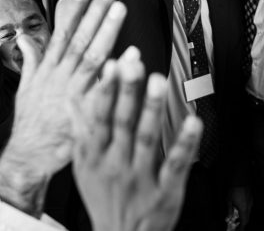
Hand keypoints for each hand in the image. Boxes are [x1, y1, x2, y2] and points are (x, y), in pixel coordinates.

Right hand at [0, 0, 126, 216]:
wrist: (29, 156)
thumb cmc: (30, 124)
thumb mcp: (24, 88)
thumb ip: (30, 61)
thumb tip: (25, 40)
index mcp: (48, 70)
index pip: (62, 33)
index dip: (73, 11)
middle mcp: (61, 77)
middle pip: (81, 39)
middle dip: (95, 13)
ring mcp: (73, 93)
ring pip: (93, 57)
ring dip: (107, 32)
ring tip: (119, 10)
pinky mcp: (85, 112)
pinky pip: (104, 88)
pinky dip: (116, 72)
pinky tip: (131, 56)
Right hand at [72, 56, 201, 230]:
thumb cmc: (103, 198)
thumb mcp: (83, 166)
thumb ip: (80, 132)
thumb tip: (71, 101)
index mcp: (95, 156)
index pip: (100, 118)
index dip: (105, 91)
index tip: (111, 65)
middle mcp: (116, 164)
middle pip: (122, 123)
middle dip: (128, 92)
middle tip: (134, 64)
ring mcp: (140, 178)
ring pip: (147, 138)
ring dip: (152, 109)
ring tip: (158, 82)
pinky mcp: (164, 191)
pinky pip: (175, 165)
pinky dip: (184, 143)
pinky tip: (193, 122)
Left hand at [227, 187, 252, 230]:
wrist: (241, 179)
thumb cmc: (234, 188)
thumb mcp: (228, 200)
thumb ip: (229, 210)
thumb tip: (228, 218)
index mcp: (243, 209)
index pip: (243, 222)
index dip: (241, 228)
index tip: (238, 230)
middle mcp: (249, 207)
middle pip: (247, 219)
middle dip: (242, 223)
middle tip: (236, 226)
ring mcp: (251, 202)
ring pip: (248, 213)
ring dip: (243, 217)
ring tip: (236, 219)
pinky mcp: (251, 198)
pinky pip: (248, 208)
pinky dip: (244, 211)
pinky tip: (239, 209)